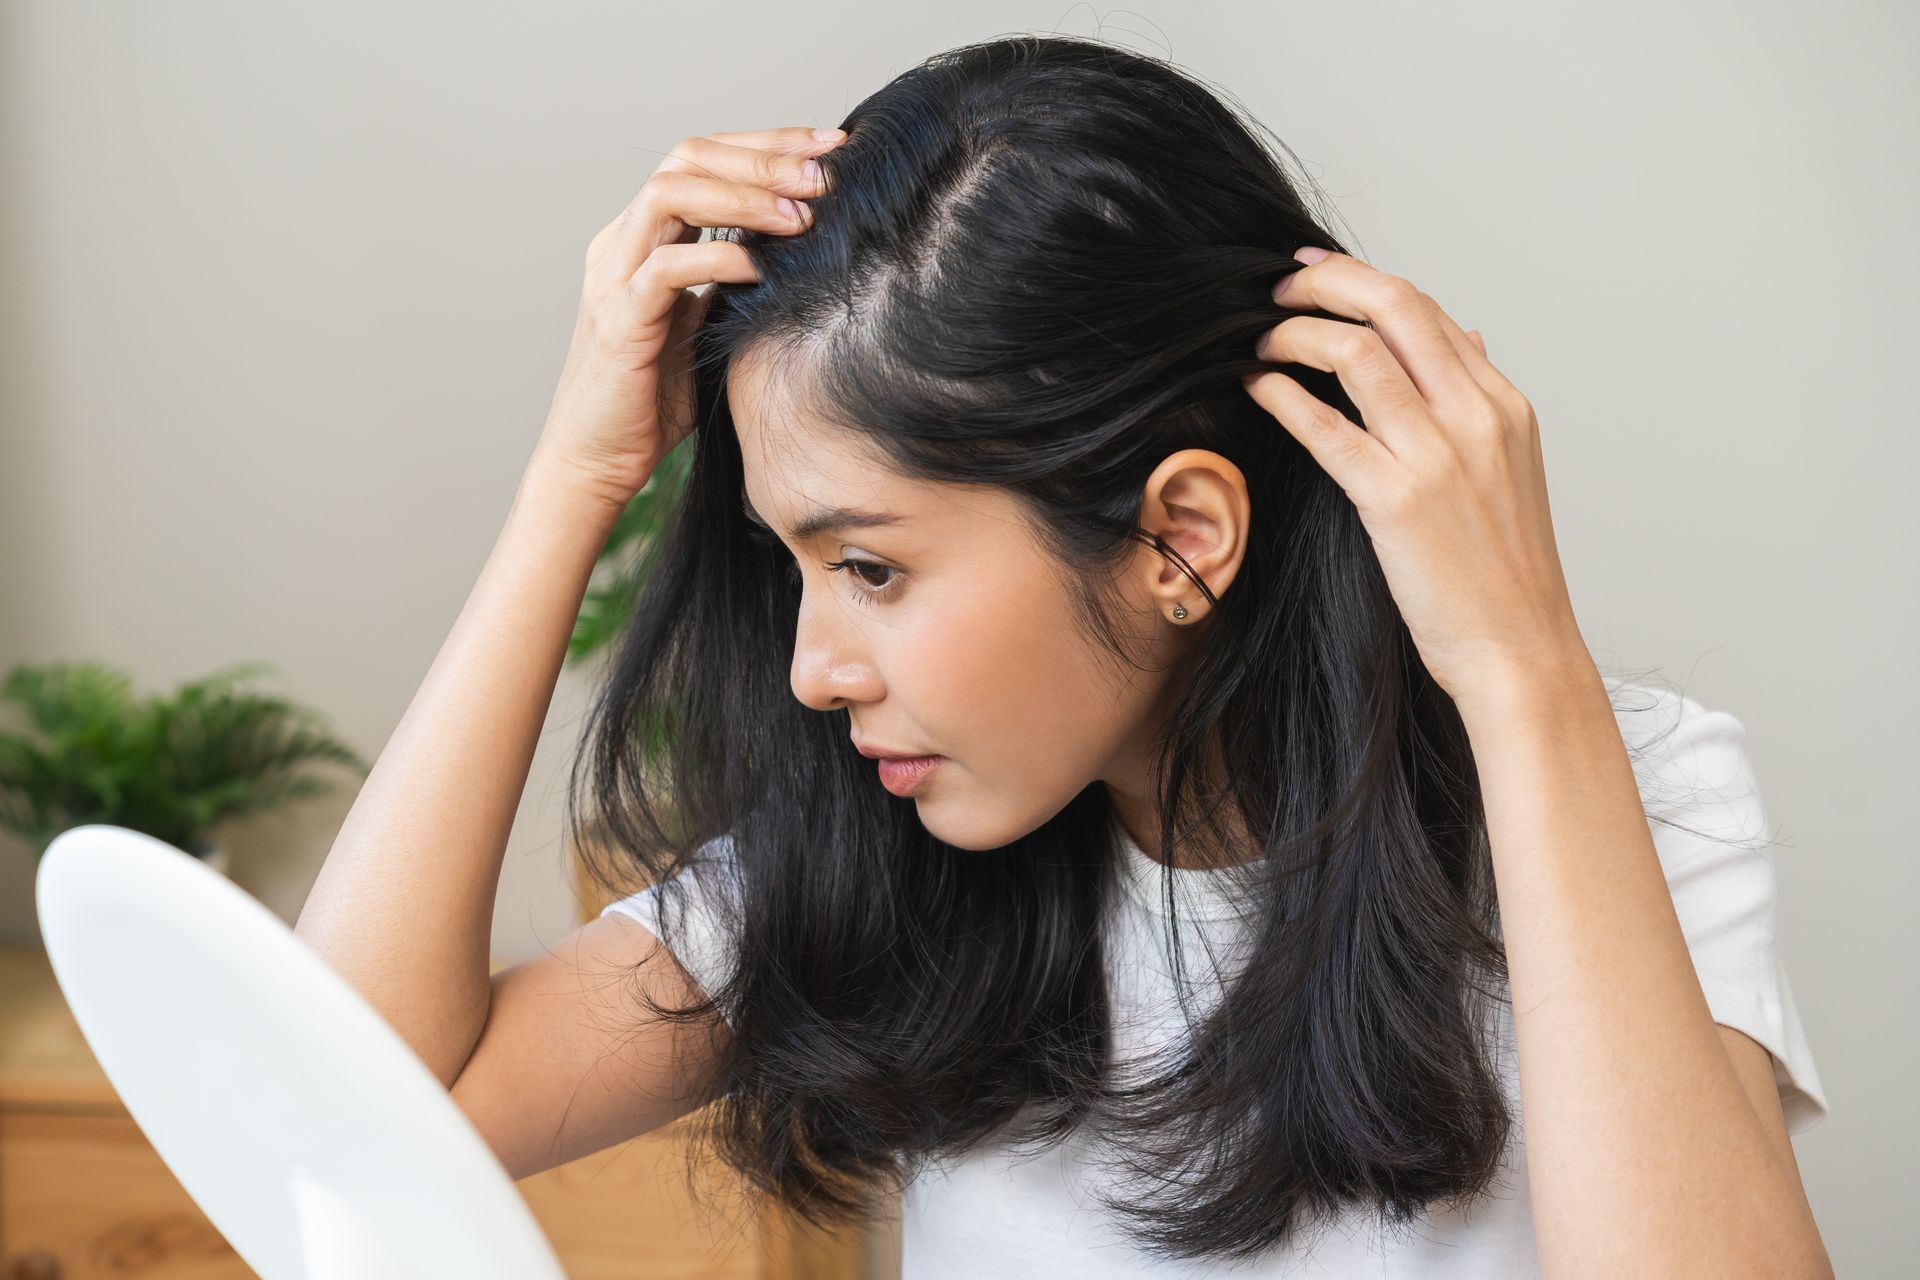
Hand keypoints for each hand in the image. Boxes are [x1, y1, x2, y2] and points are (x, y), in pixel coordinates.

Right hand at [531, 124, 848, 508]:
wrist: (597, 461)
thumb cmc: (655, 401)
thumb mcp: (706, 326)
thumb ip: (734, 284)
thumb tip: (802, 254)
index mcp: (643, 237)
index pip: (702, 160)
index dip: (766, 145)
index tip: (830, 146)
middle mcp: (622, 242)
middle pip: (687, 158)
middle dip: (762, 157)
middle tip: (826, 171)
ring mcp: (613, 276)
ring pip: (671, 194)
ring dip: (744, 196)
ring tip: (802, 214)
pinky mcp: (619, 320)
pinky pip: (666, 266)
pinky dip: (719, 258)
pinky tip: (763, 269)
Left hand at [1241, 247, 1590, 707]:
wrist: (1522, 650)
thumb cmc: (1506, 574)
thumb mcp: (1511, 470)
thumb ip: (1479, 400)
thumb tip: (1463, 334)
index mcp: (1504, 405)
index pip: (1428, 312)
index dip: (1363, 280)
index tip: (1317, 272)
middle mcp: (1476, 416)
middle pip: (1395, 307)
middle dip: (1327, 282)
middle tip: (1279, 288)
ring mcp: (1438, 456)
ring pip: (1357, 354)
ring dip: (1297, 333)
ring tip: (1261, 340)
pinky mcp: (1397, 500)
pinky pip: (1327, 427)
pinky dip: (1284, 396)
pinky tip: (1257, 388)